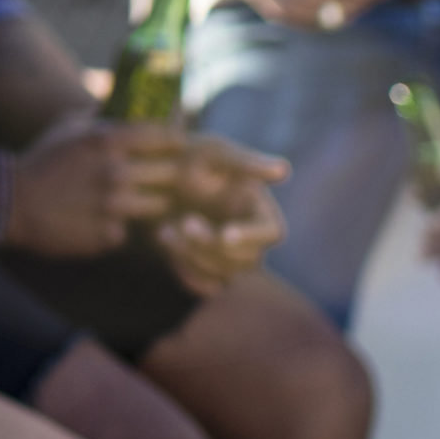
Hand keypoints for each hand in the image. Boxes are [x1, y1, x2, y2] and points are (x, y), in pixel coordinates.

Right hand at [0, 119, 184, 257]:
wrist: (11, 202)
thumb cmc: (42, 160)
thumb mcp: (69, 128)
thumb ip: (103, 117)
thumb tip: (131, 104)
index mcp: (107, 140)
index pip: (164, 136)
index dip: (174, 141)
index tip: (176, 146)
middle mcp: (115, 172)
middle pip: (170, 173)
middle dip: (164, 174)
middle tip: (153, 175)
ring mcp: (113, 207)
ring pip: (157, 205)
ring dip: (146, 202)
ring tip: (125, 199)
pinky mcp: (107, 235)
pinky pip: (128, 230)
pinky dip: (117, 226)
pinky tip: (97, 219)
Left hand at [154, 137, 289, 294]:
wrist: (156, 175)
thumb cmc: (192, 157)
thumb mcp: (215, 152)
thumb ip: (247, 163)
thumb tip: (284, 170)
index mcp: (258, 209)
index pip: (272, 233)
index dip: (251, 236)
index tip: (225, 234)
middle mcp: (249, 236)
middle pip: (247, 260)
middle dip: (212, 245)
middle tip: (185, 222)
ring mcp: (228, 255)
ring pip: (226, 275)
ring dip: (195, 258)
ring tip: (166, 231)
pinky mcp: (206, 268)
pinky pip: (207, 286)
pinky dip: (186, 271)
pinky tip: (166, 243)